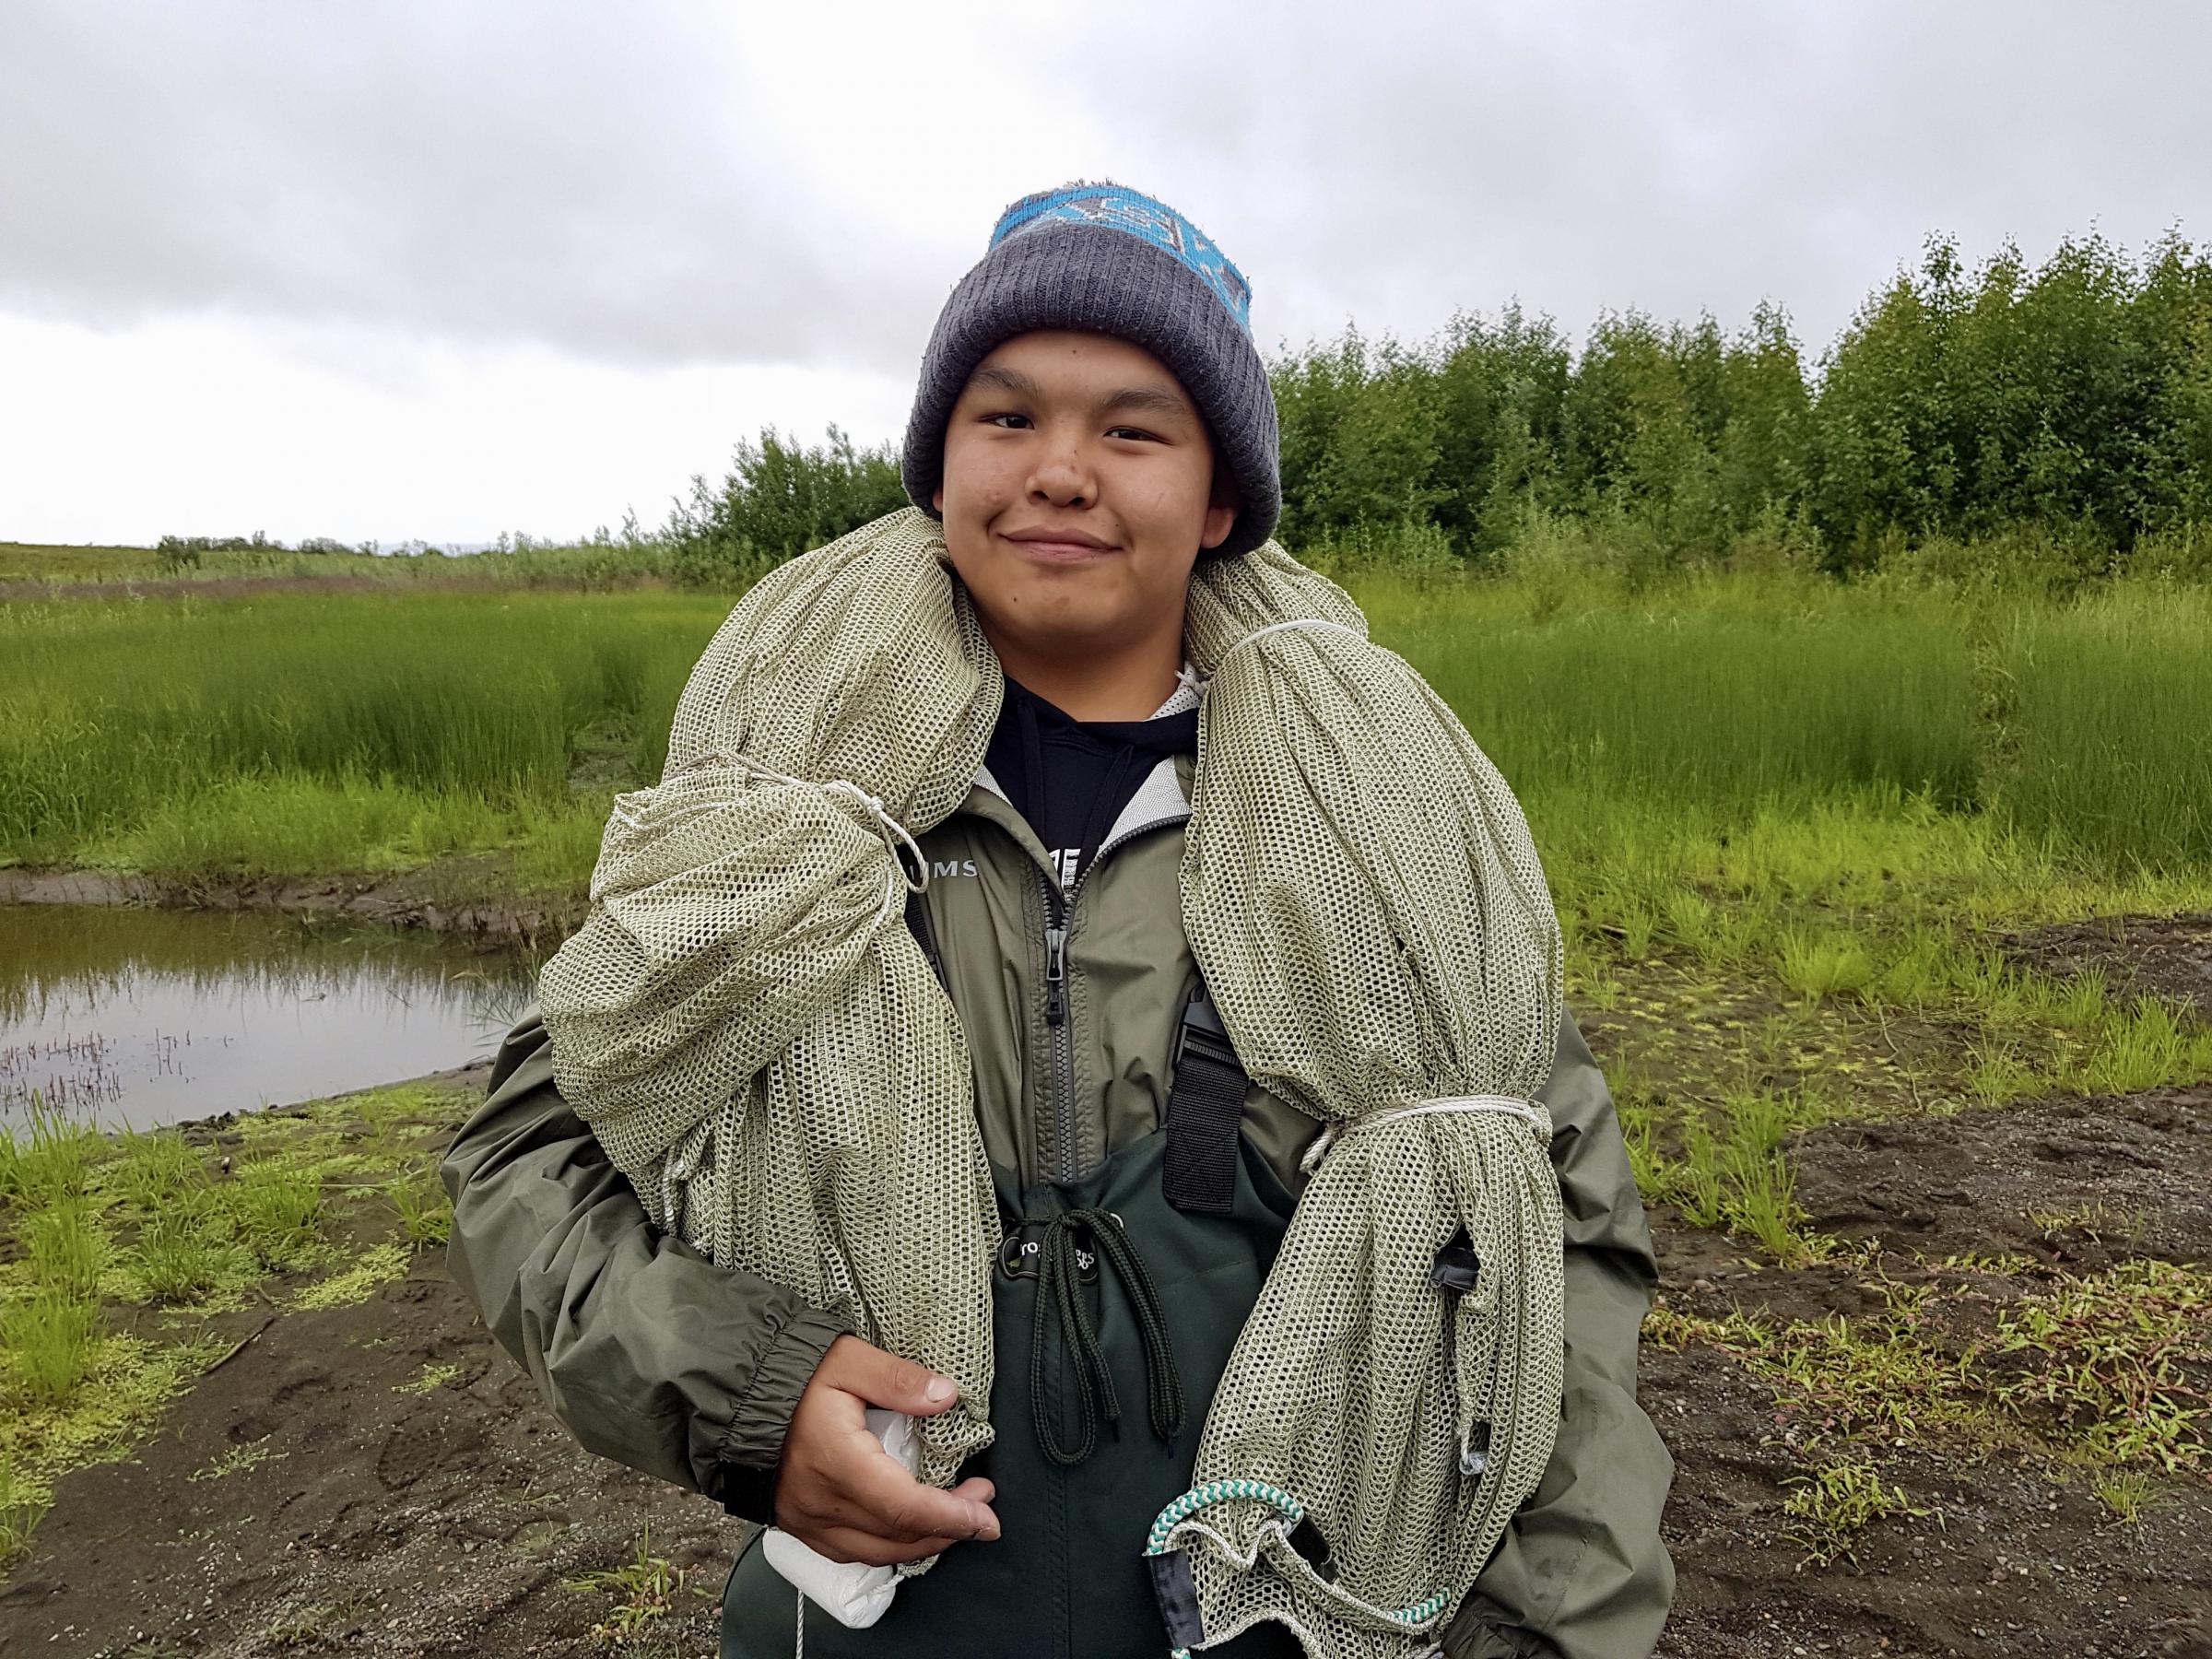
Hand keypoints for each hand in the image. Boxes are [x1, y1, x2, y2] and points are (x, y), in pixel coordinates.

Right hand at [772, 1334, 999, 1565]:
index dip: (952, 1515)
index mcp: (837, 1461)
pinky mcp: (798, 1525)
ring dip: (922, 1543)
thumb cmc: (791, 1374)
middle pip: (896, 1536)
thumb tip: (946, 1396)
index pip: (904, 1506)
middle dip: (949, 1527)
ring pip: (875, 1552)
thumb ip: (898, 1380)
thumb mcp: (848, 1359)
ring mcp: (806, 1520)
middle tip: (981, 1505)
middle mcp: (820, 1502)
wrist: (735, 1394)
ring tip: (955, 1519)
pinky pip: (849, 1552)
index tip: (987, 1512)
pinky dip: (886, 1547)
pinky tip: (907, 1531)